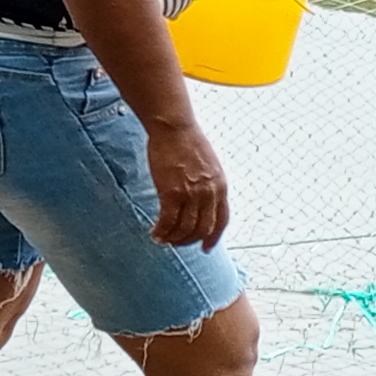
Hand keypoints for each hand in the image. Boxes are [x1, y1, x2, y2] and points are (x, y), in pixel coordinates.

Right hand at [145, 117, 228, 248]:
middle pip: (202, 229)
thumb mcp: (209, 165)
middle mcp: (209, 194)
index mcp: (220, 187)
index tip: (205, 248)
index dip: (213, 238)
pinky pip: (168, 221)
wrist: (174, 127)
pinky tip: (154, 233)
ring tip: (162, 238)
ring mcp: (191, 194)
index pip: (221, 221)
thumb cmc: (187, 141)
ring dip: (173, 238)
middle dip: (188, 241)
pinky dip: (161, 231)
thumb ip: (208, 184)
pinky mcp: (172, 192)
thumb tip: (200, 200)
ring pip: (184, 229)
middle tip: (176, 243)